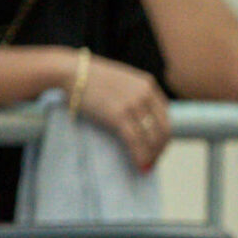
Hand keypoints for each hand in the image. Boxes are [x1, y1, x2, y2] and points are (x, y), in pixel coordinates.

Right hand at [75, 56, 170, 170]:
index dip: (163, 136)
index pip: (166, 117)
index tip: (157, 147)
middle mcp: (145, 93)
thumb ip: (137, 97)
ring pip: (152, 138)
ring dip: (151, 156)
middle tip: (153, 161)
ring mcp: (132, 104)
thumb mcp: (123, 82)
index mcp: (148, 85)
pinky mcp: (118, 115)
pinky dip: (140, 156)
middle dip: (160, 149)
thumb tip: (145, 123)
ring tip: (146, 166)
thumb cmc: (92, 78)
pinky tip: (139, 164)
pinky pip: (136, 141)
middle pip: (163, 129)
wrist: (70, 70)